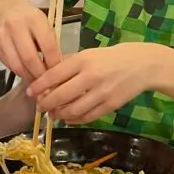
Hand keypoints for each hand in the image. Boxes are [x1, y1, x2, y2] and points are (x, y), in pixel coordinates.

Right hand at [0, 0, 62, 81]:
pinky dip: (20, 73)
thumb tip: (57, 69)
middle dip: (40, 75)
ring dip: (29, 77)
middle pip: (30, 58)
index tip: (59, 73)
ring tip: (37, 82)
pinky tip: (27, 75)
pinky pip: (9, 65)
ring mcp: (3, 37)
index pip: (48, 46)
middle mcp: (16, 26)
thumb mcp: (44, 24)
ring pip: (17, 65)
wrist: (5, 8)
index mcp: (34, 19)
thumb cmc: (30, 18)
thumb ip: (50, 43)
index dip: (54, 64)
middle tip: (48, 83)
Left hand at [29, 43, 158, 124]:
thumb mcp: (89, 54)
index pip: (54, 75)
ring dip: (59, 115)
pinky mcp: (110, 106)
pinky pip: (87, 117)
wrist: (143, 65)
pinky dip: (74, 120)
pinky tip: (68, 118)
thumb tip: (46, 78)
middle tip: (40, 107)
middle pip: (60, 95)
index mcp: (83, 60)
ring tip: (53, 114)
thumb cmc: (111, 58)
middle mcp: (91, 76)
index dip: (39, 86)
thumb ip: (69, 65)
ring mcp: (101, 93)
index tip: (30, 92)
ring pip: (73, 110)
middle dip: (46, 104)